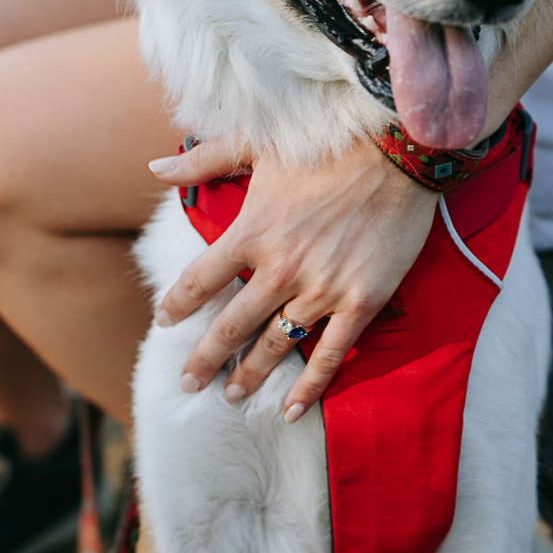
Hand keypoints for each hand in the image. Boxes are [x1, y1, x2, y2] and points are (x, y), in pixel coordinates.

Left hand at [148, 137, 437, 421]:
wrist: (397, 150)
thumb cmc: (325, 143)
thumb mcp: (257, 144)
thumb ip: (203, 160)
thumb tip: (154, 168)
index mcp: (251, 232)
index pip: (200, 280)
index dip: (178, 305)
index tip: (165, 323)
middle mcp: (280, 269)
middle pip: (231, 326)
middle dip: (206, 358)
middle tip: (190, 383)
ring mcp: (322, 289)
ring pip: (276, 345)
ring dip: (250, 374)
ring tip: (233, 395)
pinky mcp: (360, 301)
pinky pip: (329, 354)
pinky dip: (309, 386)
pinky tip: (290, 408)